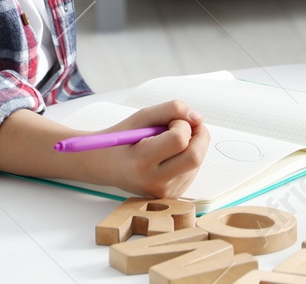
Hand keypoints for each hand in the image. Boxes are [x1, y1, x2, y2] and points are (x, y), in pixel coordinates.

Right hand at [84, 99, 208, 198]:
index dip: (182, 123)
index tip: (171, 121)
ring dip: (193, 145)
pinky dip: (189, 157)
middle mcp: (154, 182)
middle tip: (188, 125)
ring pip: (197, 163)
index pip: (179, 139)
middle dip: (199, 135)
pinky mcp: (173, 196)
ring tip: (172, 141)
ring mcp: (164, 192)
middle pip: (195, 156)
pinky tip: (172, 155)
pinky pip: (193, 172)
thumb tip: (198, 118)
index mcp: (142, 161)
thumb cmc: (124, 139)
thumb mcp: (141, 117)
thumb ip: (171, 109)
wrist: (106, 167)